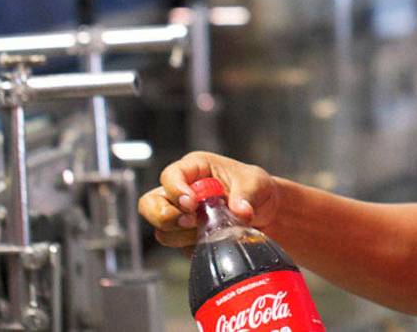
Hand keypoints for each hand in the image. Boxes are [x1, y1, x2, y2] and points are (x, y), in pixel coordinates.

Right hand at [137, 151, 279, 248]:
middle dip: (166, 217)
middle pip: (150, 204)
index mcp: (195, 168)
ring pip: (163, 230)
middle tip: (191, 221)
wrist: (266, 213)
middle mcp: (182, 191)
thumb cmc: (256, 187)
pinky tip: (216, 239)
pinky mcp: (187, 238)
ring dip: (186, 235)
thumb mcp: (256, 183)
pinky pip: (180, 248)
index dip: (176, 190)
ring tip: (213, 228)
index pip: (171, 176)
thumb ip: (247, 194)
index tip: (191, 203)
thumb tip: (240, 211)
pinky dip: (197, 247)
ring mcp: (181, 216)